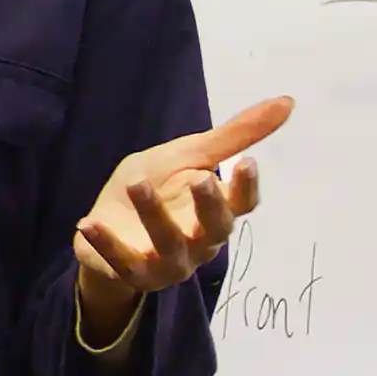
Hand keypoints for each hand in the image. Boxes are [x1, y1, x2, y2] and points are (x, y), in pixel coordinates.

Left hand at [74, 95, 293, 338]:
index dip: (245, 187)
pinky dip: (106, 244)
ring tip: (136, 186)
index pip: (242, 204)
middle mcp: (201, 242)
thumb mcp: (187, 155)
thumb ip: (232, 136)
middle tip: (200, 180)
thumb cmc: (156, 188)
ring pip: (169, 245)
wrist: (109, 223)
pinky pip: (122, 263)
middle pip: (215, 229)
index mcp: (216, 211)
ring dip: (154, 216)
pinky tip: (88, 223)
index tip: (247, 163)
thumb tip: (288, 101)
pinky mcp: (134, 274)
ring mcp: (170, 263)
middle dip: (209, 207)